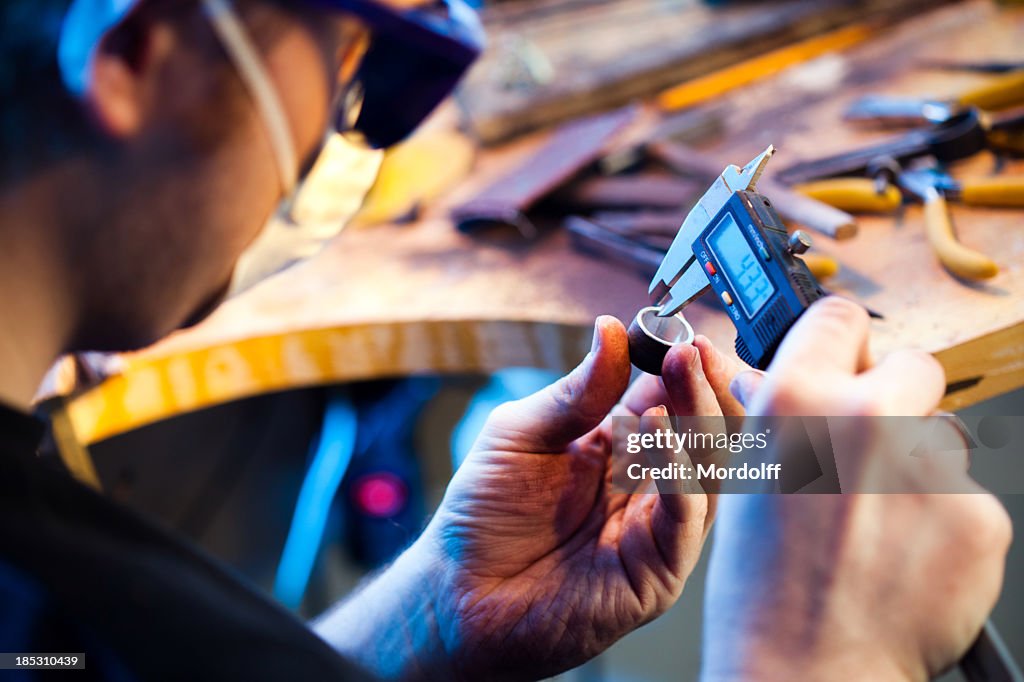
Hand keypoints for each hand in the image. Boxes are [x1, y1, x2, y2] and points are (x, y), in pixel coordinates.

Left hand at [415, 316, 744, 679]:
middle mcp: (647, 488)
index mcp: (619, 450)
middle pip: (701, 433)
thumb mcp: (521, 434)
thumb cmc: (484, 517)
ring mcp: (657, 530)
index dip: (683, 369)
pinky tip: (661, 435)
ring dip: (697, 420)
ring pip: (707, 472)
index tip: (683, 337)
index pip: (671, 401)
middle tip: (692, 352)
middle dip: (702, 388)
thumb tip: (610, 330)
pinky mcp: (658, 572)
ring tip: (680, 377)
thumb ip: (575, 392)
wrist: (459, 593)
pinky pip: (685, 521)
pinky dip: (681, 476)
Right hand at [701, 297, 1011, 680]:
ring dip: (920, 464)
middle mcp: (865, 418)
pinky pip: (968, 495)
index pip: (838, 318)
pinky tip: (905, 554)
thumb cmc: (762, 585)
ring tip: (880, 521)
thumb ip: (784, 414)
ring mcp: (928, 466)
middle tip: (871, 449)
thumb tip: (792, 372)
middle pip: (912, 364)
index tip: (846, 361)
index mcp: (794, 401)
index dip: (840, 342)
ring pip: (943, 435)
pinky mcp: (978, 515)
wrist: (806, 665)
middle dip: (895, 398)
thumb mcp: (749, 477)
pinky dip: (944, 521)